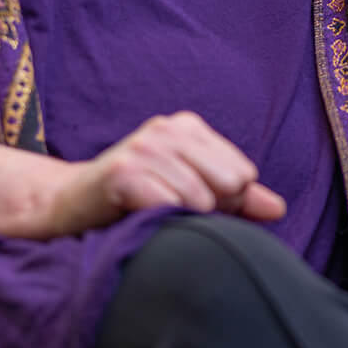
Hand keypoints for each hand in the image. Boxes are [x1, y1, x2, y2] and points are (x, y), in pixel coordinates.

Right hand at [51, 111, 286, 234]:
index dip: (225, 201)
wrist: (68, 206)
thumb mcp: (189, 193)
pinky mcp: (122, 171)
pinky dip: (162, 219)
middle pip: (228, 183)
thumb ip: (237, 199)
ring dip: (181, 219)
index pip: (242, 172)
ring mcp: (144, 147)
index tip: (190, 205)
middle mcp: (168, 129)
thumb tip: (278, 208)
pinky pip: (167, 203)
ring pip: (199, 197)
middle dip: (209, 209)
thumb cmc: (134, 200)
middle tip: (171, 212)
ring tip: (155, 217)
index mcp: (189, 128)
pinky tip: (143, 218)